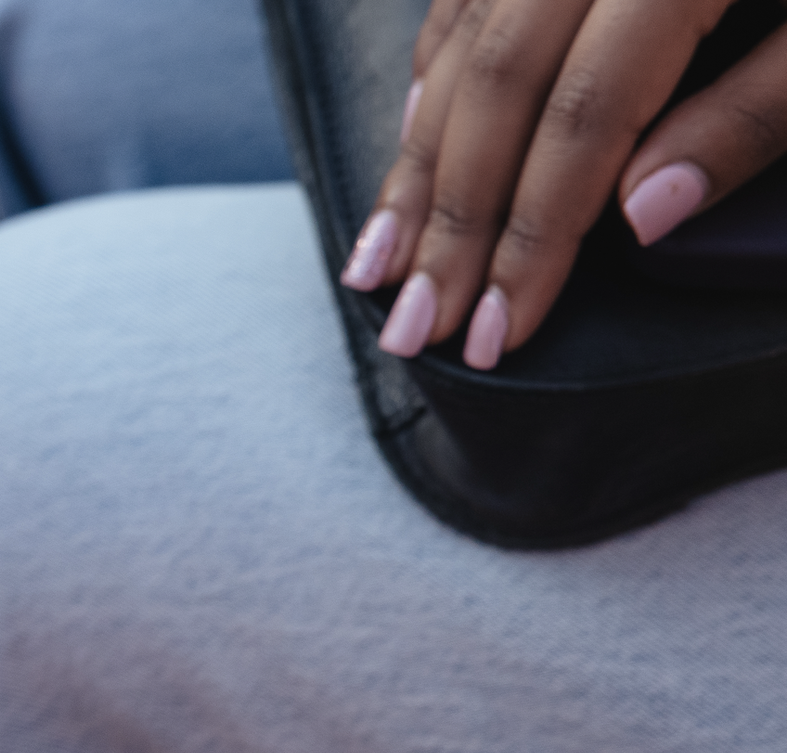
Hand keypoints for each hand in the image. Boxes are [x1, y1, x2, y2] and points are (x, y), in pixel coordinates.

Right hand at [339, 0, 784, 367]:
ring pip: (465, 44)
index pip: (583, 118)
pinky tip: (418, 143)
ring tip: (383, 265)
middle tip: (420, 328)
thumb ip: (758, 114)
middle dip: (453, 221)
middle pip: (499, 87)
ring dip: (420, 164)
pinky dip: (437, 78)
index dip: (535, 236)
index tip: (502, 327)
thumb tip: (644, 218)